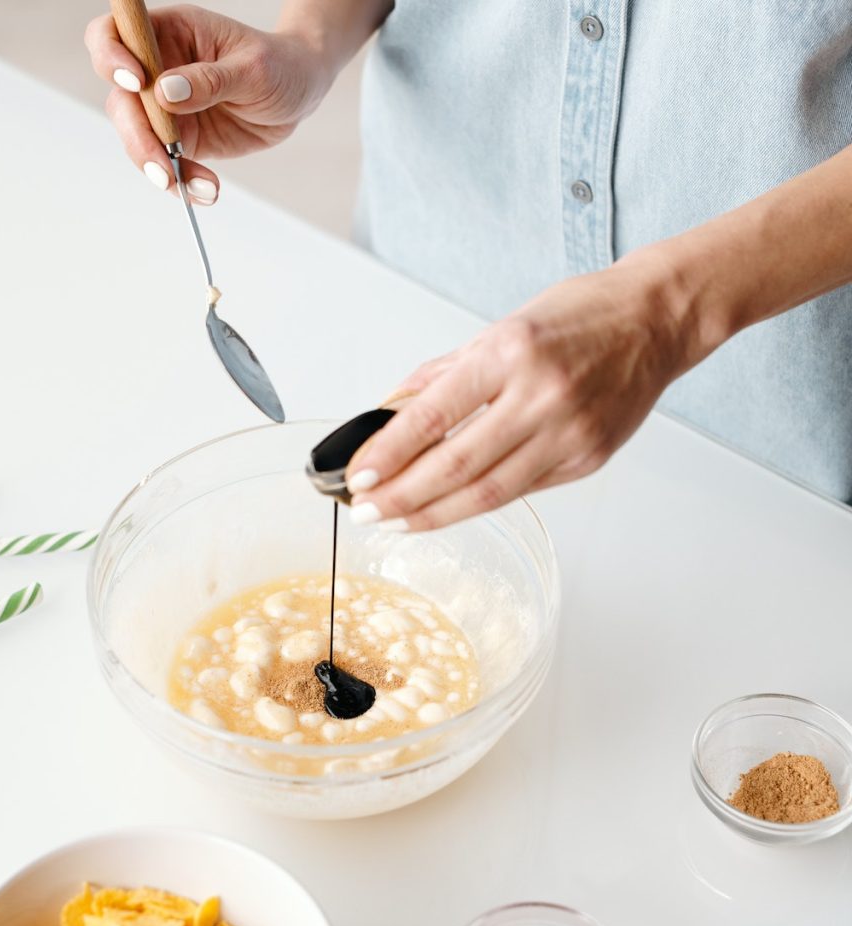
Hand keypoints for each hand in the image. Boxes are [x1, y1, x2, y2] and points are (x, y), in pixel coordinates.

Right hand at [85, 4, 334, 201]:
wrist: (300, 93)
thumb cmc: (279, 65)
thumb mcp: (252, 68)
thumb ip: (210, 80)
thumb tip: (165, 93)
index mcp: (169, 33)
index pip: (114, 36)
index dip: (111, 56)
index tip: (136, 82)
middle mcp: (158, 70)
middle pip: (121, 101)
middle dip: (138, 137)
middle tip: (163, 167)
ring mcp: (167, 109)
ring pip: (139, 140)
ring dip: (159, 168)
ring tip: (192, 186)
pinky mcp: (183, 140)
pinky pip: (168, 165)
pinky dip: (182, 183)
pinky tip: (207, 191)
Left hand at [346, 250, 708, 529]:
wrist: (657, 320)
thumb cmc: (579, 316)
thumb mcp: (499, 328)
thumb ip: (441, 376)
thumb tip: (388, 414)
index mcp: (510, 353)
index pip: (434, 415)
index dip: (390, 452)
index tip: (357, 476)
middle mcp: (541, 396)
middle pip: (457, 465)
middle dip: (402, 496)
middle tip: (366, 512)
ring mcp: (569, 433)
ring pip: (488, 492)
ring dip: (434, 513)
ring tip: (396, 521)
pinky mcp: (587, 459)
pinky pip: (521, 490)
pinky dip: (478, 502)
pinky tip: (447, 508)